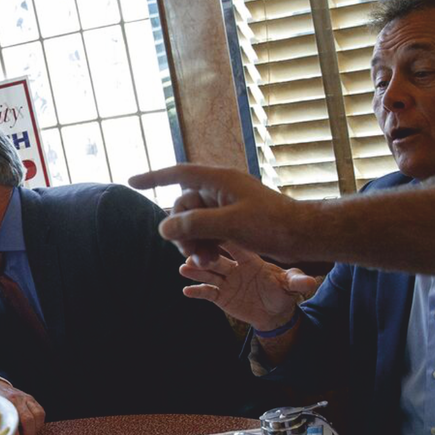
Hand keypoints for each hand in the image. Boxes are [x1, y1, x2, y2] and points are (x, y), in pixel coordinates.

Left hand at [0, 379, 44, 434]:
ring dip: (36, 431)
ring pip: (38, 415)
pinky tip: (34, 432)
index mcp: (3, 404)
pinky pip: (41, 412)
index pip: (13, 425)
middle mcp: (16, 399)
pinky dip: (39, 424)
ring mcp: (25, 398)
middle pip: (28, 420)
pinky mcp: (31, 398)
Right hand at [129, 165, 304, 264]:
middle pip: (183, 206)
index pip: (179, 174)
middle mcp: (220, 189)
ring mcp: (226, 206)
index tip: (131, 182)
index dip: (153, 177)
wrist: (302, 236)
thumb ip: (193, 224)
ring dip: (193, 242)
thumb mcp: (229, 225)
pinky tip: (211, 260)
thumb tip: (162, 226)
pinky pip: (207, 231)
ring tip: (205, 260)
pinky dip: (205, 244)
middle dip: (182, 230)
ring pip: (194, 222)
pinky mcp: (232, 221)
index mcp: (219, 180)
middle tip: (191, 252)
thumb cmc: (271, 225)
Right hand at [178, 242, 317, 330]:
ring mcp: (226, 280)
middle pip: (214, 256)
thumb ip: (296, 282)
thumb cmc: (283, 292)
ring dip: (195, 270)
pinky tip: (186, 292)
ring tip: (184, 269)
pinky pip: (206, 293)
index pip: (233, 243)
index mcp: (249, 258)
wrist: (275, 311)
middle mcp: (234, 266)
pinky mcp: (221, 296)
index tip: (212, 229)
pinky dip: (196, 292)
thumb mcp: (290, 285)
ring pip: (206, 273)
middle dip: (202, 253)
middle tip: (191, 251)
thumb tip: (311, 282)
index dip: (222, 237)